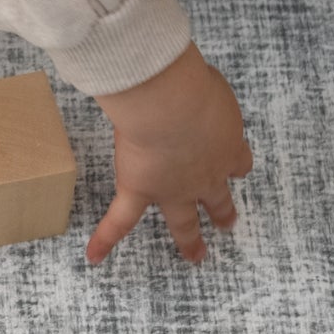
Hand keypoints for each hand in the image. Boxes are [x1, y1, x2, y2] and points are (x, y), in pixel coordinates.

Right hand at [86, 43, 253, 265]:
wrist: (172, 105)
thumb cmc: (191, 84)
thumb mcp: (209, 82)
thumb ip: (202, 88)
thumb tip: (187, 77)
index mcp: (227, 146)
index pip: (238, 162)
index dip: (235, 165)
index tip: (236, 168)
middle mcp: (205, 175)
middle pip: (217, 198)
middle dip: (222, 212)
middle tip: (228, 223)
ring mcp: (174, 189)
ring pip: (183, 221)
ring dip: (189, 240)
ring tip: (196, 256)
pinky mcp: (140, 191)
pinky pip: (121, 220)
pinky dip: (107, 238)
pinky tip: (95, 256)